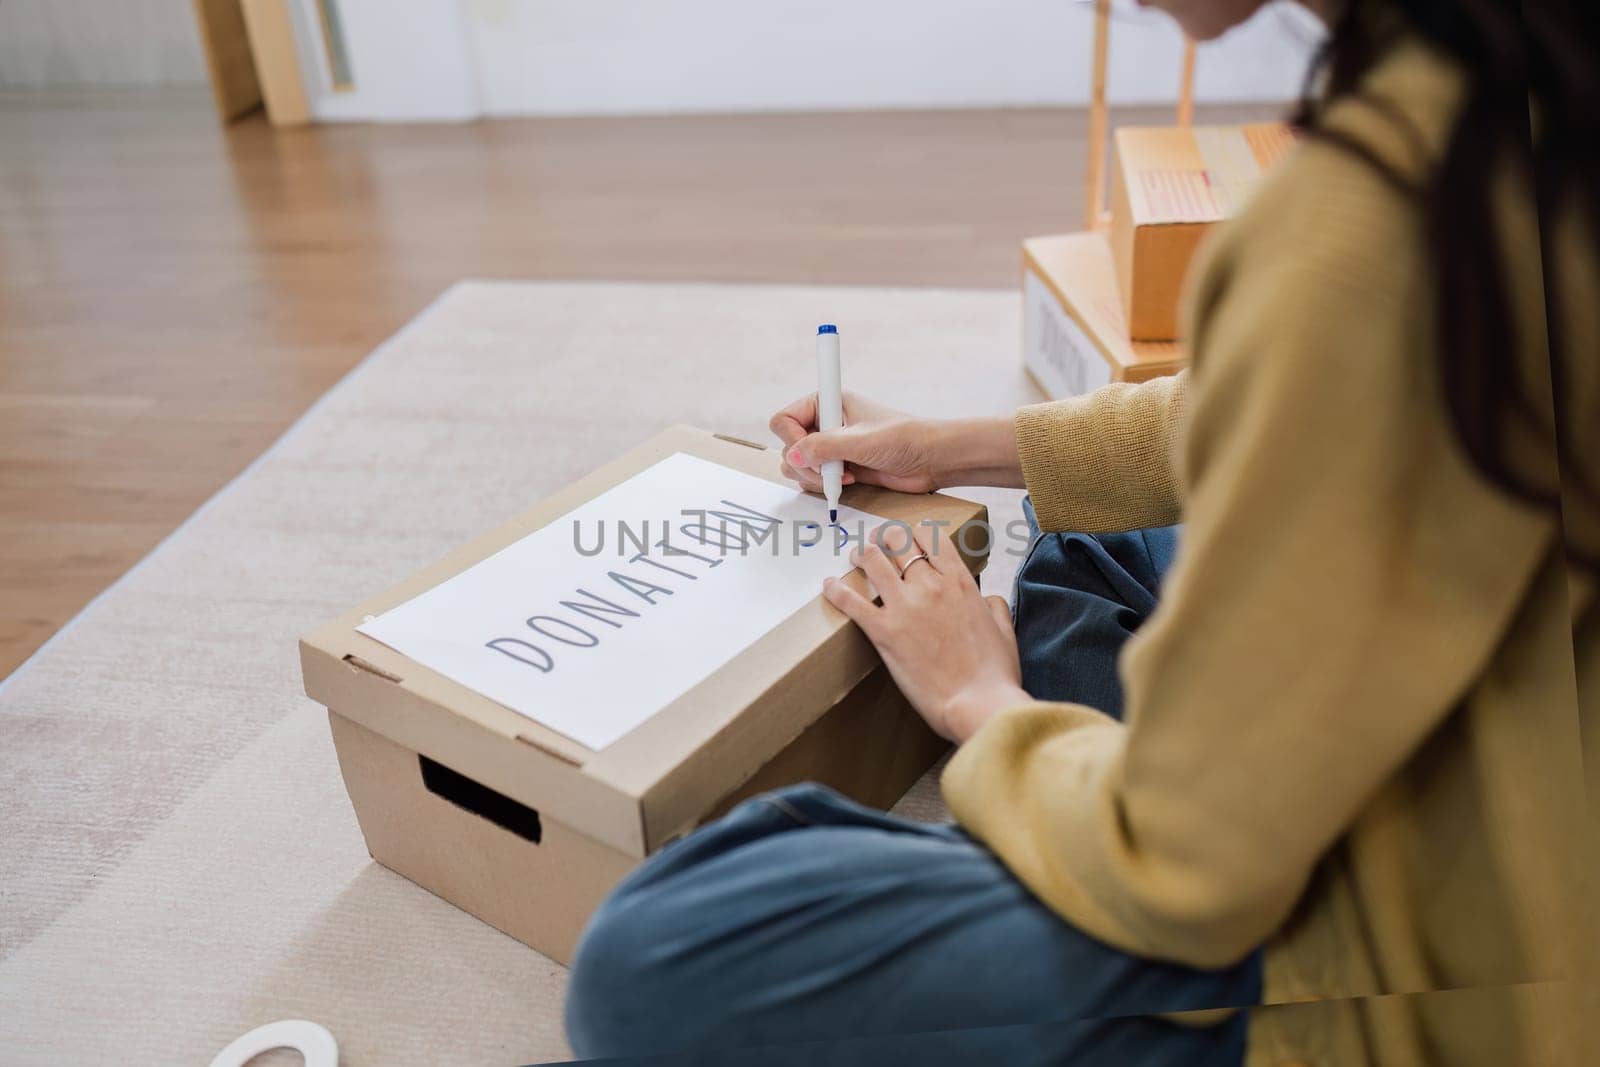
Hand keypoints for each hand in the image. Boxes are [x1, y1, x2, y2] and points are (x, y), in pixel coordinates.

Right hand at [770, 392, 939, 494]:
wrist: (931, 459)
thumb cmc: (904, 438)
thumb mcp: (861, 440)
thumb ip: (823, 447)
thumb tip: (792, 457)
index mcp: (828, 402)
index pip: (785, 420)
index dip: (791, 439)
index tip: (810, 453)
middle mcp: (825, 423)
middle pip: (788, 446)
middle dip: (805, 464)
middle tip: (831, 471)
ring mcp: (831, 446)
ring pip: (797, 466)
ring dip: (814, 477)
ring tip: (843, 477)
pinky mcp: (839, 466)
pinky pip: (813, 479)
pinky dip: (823, 486)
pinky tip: (847, 482)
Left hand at [822, 522, 1029, 742]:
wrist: (978, 703)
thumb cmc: (994, 674)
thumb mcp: (1004, 631)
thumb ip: (995, 607)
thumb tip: (989, 599)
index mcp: (960, 583)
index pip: (932, 538)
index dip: (916, 532)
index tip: (910, 537)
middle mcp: (931, 586)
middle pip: (899, 542)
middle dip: (885, 537)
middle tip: (877, 543)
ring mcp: (905, 606)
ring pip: (873, 560)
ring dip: (861, 554)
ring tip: (855, 558)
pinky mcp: (884, 631)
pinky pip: (851, 601)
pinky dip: (836, 590)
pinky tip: (829, 586)